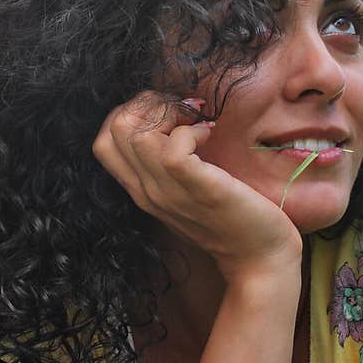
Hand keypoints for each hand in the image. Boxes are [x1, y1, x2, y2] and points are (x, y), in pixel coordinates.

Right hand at [92, 93, 302, 279]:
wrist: (259, 259)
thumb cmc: (232, 217)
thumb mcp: (188, 189)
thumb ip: (170, 163)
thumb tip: (174, 120)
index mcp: (142, 190)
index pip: (103, 142)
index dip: (129, 113)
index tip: (166, 114)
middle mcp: (148, 191)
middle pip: (114, 129)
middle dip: (147, 104)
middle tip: (182, 111)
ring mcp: (170, 192)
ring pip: (135, 134)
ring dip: (167, 113)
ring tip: (195, 121)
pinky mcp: (199, 190)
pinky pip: (173, 149)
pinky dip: (190, 131)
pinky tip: (209, 136)